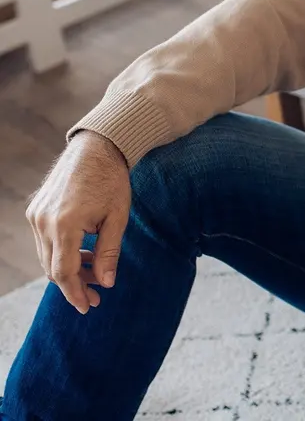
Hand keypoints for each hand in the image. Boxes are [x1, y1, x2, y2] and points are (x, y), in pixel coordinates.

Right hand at [26, 131, 131, 313]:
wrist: (96, 149)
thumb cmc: (112, 181)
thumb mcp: (118, 218)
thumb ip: (109, 253)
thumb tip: (106, 284)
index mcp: (65, 225)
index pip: (63, 273)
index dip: (76, 294)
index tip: (90, 306)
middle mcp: (43, 222)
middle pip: (52, 268)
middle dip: (74, 285)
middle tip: (97, 293)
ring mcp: (35, 216)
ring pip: (46, 257)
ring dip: (68, 269)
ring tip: (95, 271)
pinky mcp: (34, 210)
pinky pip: (44, 242)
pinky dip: (61, 252)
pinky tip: (84, 253)